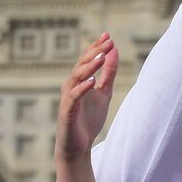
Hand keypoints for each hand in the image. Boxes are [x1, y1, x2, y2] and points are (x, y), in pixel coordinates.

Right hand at [55, 33, 118, 164]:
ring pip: (76, 77)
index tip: (108, 35)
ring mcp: (68, 98)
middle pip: (81, 64)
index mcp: (79, 81)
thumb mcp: (104, 92)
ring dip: (89, 66)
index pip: (86, 59)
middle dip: (94, 52)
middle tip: (108, 42)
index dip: (96, 47)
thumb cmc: (88, 120)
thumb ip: (109, 73)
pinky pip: (74, 96)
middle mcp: (71, 86)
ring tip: (102, 57)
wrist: (78, 147)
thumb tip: (114, 51)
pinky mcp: (67, 111)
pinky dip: (82, 88)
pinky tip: (93, 81)